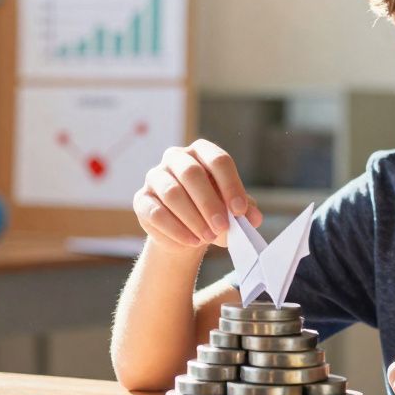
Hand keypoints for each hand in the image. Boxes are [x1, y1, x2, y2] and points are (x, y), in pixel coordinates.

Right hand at [133, 139, 262, 252]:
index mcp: (202, 152)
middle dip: (209, 203)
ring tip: (207, 238)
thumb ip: (244, 211)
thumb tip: (254, 218)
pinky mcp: (141, 199)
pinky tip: (191, 241)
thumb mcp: (232, 211)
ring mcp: (155, 176)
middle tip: (222, 227)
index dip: (231, 185)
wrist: (186, 232)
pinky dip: (176, 229)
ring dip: (193, 218)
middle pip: (191, 173)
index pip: (218, 160)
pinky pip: (156, 212)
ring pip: (172, 192)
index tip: (240, 210)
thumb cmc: (212, 212)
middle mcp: (176, 158)